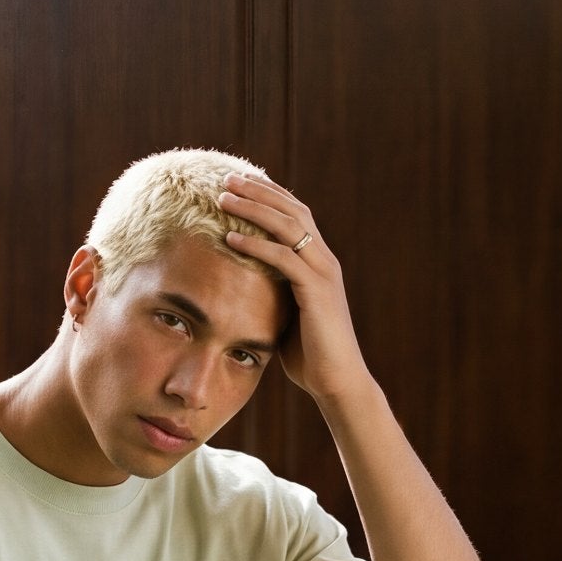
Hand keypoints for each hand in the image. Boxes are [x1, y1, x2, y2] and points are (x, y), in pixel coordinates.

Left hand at [217, 173, 369, 404]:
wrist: (337, 382)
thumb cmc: (310, 355)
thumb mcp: (287, 315)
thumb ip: (273, 294)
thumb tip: (242, 289)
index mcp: (318, 262)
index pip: (295, 215)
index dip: (268, 195)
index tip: (239, 184)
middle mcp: (324, 260)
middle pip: (292, 210)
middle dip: (259, 191)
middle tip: (227, 178)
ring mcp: (323, 273)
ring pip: (288, 226)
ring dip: (254, 209)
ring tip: (224, 198)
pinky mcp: (317, 291)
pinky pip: (283, 259)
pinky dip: (256, 245)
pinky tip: (231, 239)